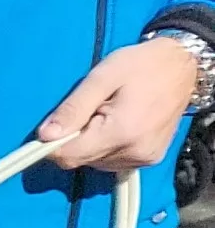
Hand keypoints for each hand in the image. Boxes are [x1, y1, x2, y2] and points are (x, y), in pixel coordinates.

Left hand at [41, 36, 196, 172]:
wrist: (183, 66)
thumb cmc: (141, 65)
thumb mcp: (101, 78)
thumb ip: (73, 108)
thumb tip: (44, 135)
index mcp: (121, 133)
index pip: (69, 156)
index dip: (52, 144)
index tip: (54, 125)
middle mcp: (134, 153)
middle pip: (81, 159)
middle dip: (75, 138)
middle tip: (92, 109)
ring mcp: (144, 158)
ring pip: (95, 162)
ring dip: (91, 142)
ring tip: (107, 113)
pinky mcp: (149, 158)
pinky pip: (112, 161)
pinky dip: (106, 146)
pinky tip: (117, 124)